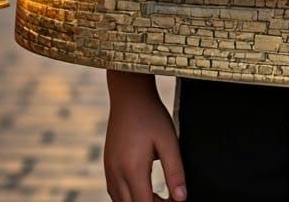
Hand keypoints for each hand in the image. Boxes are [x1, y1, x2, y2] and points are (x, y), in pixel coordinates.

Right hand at [104, 71, 186, 201]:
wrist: (130, 96)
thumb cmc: (151, 115)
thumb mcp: (169, 141)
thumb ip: (175, 171)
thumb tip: (182, 198)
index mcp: (132, 169)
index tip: (176, 200)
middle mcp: (116, 173)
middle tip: (170, 198)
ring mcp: (109, 170)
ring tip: (159, 195)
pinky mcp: (107, 165)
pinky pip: (115, 192)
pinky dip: (129, 197)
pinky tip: (142, 189)